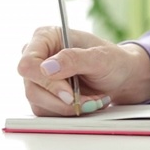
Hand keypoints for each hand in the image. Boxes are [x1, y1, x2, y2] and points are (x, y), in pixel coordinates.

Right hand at [16, 26, 149, 115]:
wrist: (121, 76)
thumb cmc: (112, 60)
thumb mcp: (100, 57)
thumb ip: (74, 59)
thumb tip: (47, 68)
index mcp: (45, 37)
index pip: (28, 63)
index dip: (46, 81)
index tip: (69, 93)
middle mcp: (38, 57)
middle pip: (32, 88)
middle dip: (62, 99)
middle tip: (87, 99)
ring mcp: (38, 78)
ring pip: (38, 103)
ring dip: (68, 107)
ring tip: (92, 99)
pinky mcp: (43, 96)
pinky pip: (46, 112)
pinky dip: (67, 112)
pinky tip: (84, 103)